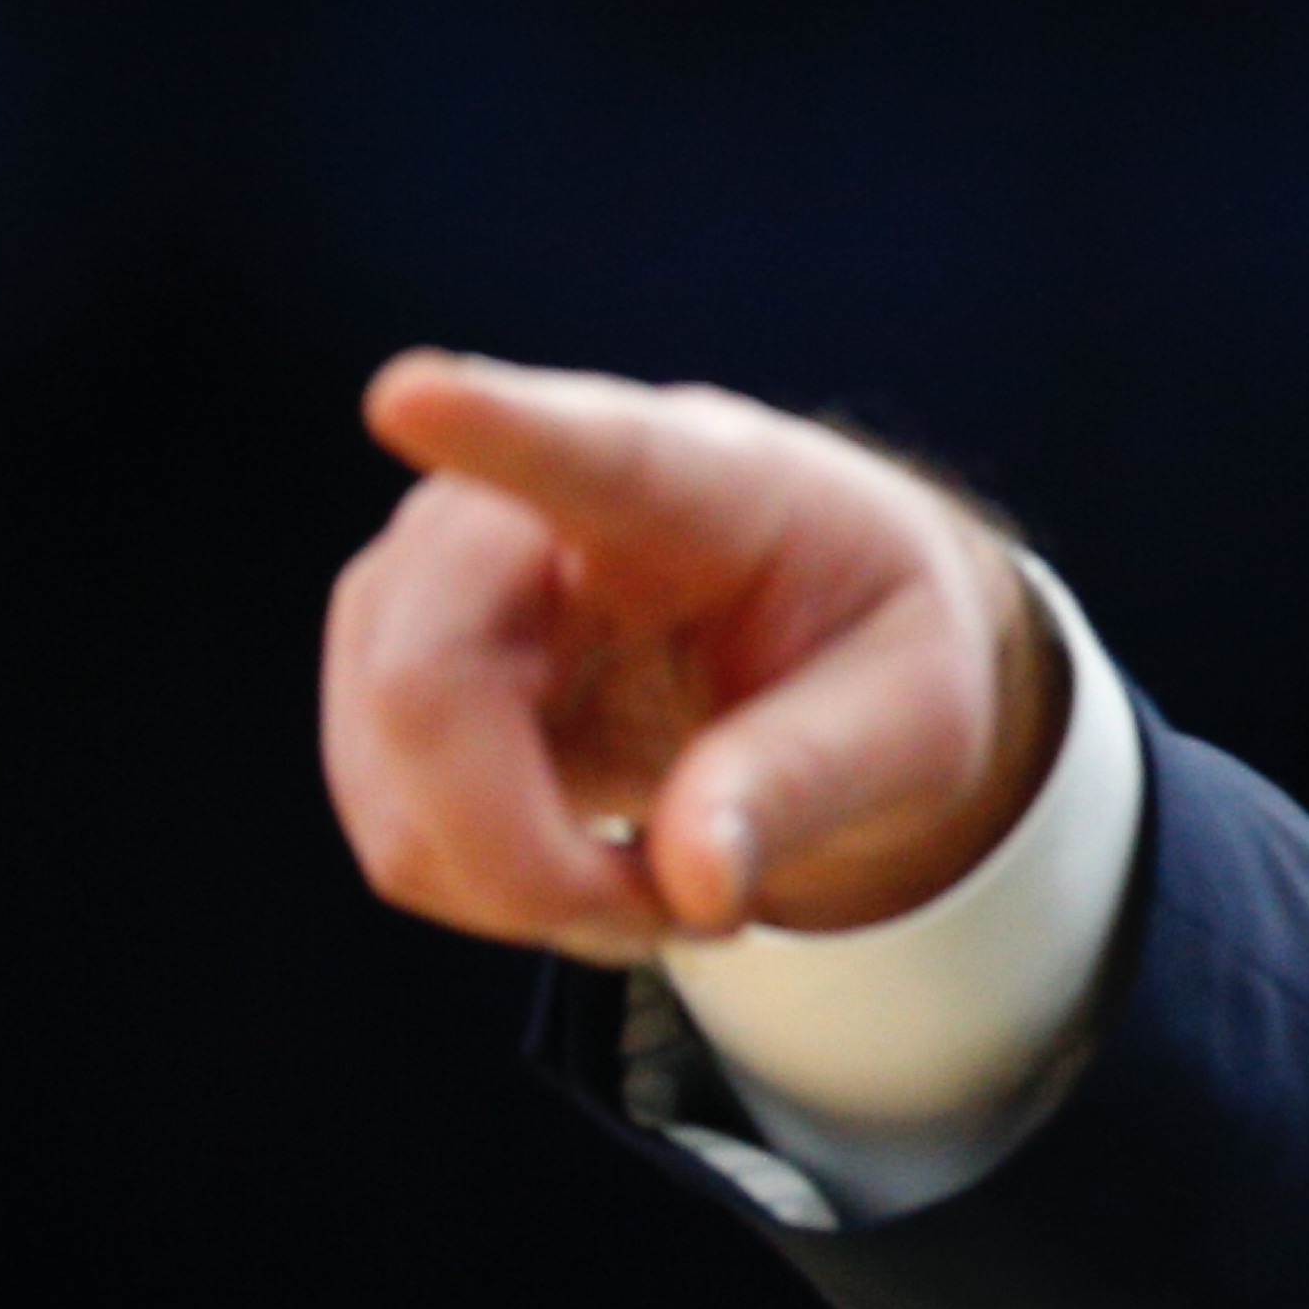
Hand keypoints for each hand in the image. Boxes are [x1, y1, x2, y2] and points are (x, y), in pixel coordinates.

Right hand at [322, 354, 1066, 961]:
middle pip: (427, 687)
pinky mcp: (391, 677)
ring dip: (525, 888)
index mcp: (692, 480)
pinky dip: (496, 889)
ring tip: (666, 886)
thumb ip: (811, 779)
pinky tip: (592, 870)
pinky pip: (398, 828)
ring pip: (392, 784)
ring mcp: (429, 590)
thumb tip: (694, 880)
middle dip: (534, 855)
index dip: (487, 424)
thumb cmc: (876, 644)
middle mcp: (519, 511)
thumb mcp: (917, 718)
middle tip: (693, 913)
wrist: (826, 647)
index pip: (577, 449)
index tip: (412, 395)